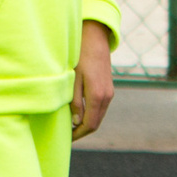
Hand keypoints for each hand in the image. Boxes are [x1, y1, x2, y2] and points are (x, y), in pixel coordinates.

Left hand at [71, 20, 114, 139]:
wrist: (95, 38)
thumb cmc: (80, 56)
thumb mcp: (73, 80)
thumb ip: (75, 102)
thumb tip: (75, 122)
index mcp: (97, 96)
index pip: (89, 124)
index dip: (78, 134)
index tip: (66, 139)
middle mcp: (107, 97)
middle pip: (96, 123)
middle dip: (82, 131)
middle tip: (67, 135)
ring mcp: (109, 93)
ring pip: (99, 116)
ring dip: (86, 123)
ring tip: (71, 125)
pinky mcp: (108, 89)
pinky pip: (100, 108)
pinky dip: (91, 114)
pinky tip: (79, 113)